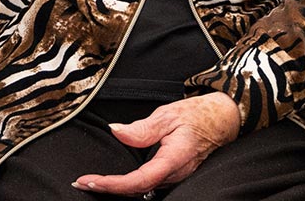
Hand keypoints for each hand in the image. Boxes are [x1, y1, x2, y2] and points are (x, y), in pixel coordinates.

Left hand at [73, 92, 239, 194]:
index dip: (114, 184)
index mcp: (174, 159)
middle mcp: (175, 174)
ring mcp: (175, 177)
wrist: (223, 119)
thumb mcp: (169, 114)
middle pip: (137, 190)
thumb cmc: (198, 115)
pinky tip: (114, 181)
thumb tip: (116, 132)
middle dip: (108, 188)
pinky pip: (148, 185)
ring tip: (91, 182)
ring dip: (116, 188)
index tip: (91, 180)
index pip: (139, 180)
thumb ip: (142, 128)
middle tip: (81, 182)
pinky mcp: (173, 175)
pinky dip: (128, 185)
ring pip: (142, 190)